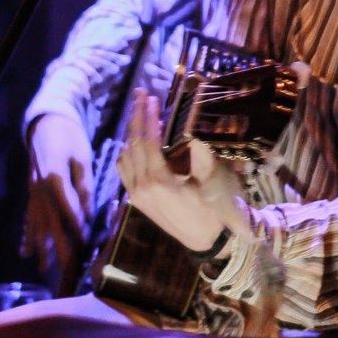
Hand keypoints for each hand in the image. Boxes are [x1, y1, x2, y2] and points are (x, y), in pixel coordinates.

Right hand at [21, 113, 92, 294]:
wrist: (46, 123)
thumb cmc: (69, 137)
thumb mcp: (82, 156)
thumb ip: (84, 185)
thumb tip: (87, 211)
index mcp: (55, 177)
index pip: (67, 208)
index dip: (76, 226)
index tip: (85, 243)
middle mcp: (40, 189)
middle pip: (50, 223)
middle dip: (58, 247)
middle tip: (65, 270)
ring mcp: (33, 192)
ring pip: (36, 224)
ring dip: (40, 247)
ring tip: (42, 269)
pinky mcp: (31, 192)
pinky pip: (28, 217)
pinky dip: (27, 234)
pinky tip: (25, 251)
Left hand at [118, 89, 238, 251]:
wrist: (206, 242)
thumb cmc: (212, 211)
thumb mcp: (212, 183)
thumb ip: (202, 158)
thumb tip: (194, 134)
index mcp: (159, 181)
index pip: (148, 141)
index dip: (149, 117)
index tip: (151, 98)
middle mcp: (142, 187)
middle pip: (133, 144)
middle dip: (136, 117)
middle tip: (140, 95)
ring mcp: (137, 195)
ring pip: (125, 156)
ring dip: (131, 133)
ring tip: (140, 112)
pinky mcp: (137, 200)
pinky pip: (124, 171)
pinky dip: (127, 152)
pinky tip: (134, 142)